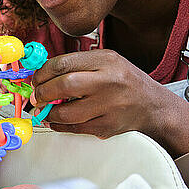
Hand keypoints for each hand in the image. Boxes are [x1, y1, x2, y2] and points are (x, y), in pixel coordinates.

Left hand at [32, 50, 188, 156]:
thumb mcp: (106, 61)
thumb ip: (77, 64)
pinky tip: (56, 119)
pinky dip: (59, 125)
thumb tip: (42, 72)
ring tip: (44, 108)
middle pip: (64, 85)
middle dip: (42, 92)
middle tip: (36, 95)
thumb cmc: (124, 80)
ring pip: (67, 112)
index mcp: (106, 60)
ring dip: (49, 111)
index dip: (42, 72)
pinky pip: (75, 128)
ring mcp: (109, 106)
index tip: (35, 78)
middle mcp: (109, 82)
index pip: (64, 63)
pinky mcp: (108, 126)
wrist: (153, 106)